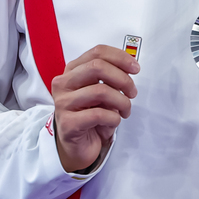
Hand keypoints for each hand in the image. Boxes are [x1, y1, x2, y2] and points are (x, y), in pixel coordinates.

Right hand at [51, 45, 138, 172]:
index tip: (135, 68)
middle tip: (132, 92)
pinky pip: (99, 114)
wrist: (77, 146)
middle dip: (122, 79)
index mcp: (72, 70)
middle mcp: (64, 83)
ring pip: (101, 91)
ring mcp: (63, 103)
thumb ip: (111, 76)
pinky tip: (113, 122)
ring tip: (125, 110)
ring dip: (121, 102)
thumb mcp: (101, 91)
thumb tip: (131, 66)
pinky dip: (114, 118)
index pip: (97, 52)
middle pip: (97, 67)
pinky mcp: (67, 123)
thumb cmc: (91, 115)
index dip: (120, 57)